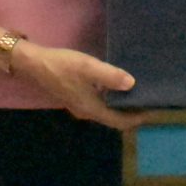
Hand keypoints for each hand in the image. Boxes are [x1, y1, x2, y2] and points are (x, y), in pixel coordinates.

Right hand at [12, 42, 142, 131]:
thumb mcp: (88, 67)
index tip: (152, 110)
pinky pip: (98, 104)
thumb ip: (110, 76)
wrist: (34, 64)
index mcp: (91, 109)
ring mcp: (79, 106)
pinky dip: (110, 99)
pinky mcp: (74, 97)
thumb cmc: (62, 66)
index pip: (119, 122)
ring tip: (134, 92)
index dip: (136, 119)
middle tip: (146, 100)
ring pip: (105, 111)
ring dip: (120, 106)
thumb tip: (132, 84)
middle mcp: (86, 112)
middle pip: (113, 118)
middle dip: (130, 113)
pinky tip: (113, 85)